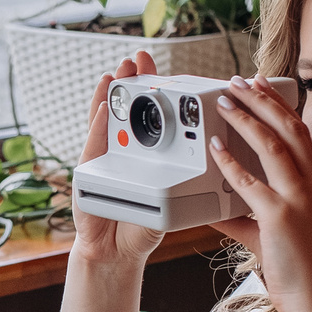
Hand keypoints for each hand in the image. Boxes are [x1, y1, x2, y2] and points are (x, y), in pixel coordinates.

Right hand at [68, 51, 168, 268]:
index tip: (168, 71)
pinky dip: (99, 125)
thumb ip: (189, 177)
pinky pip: (94, 144)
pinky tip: (105, 107)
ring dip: (113, 94)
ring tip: (119, 72)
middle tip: (140, 59)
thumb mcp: (173, 196)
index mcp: (148, 155)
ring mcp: (104, 159)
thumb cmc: (144, 226)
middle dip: (134, 82)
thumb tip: (222, 159)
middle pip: (129, 109)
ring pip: (108, 119)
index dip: (159, 92)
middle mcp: (124, 151)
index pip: (155, 117)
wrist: (116, 252)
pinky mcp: (89, 172)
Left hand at [206, 77, 311, 311]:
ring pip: (273, 147)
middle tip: (239, 82)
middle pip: (289, 129)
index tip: (260, 85)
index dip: (279, 105)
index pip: (298, 132)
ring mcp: (297, 200)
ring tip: (226, 103)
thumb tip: (211, 205)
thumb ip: (240, 216)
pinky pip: (251, 183)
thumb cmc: (294, 266)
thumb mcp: (266, 232)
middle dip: (263, 100)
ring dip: (247, 120)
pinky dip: (231, 163)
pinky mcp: (280, 217)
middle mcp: (309, 186)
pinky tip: (215, 149)